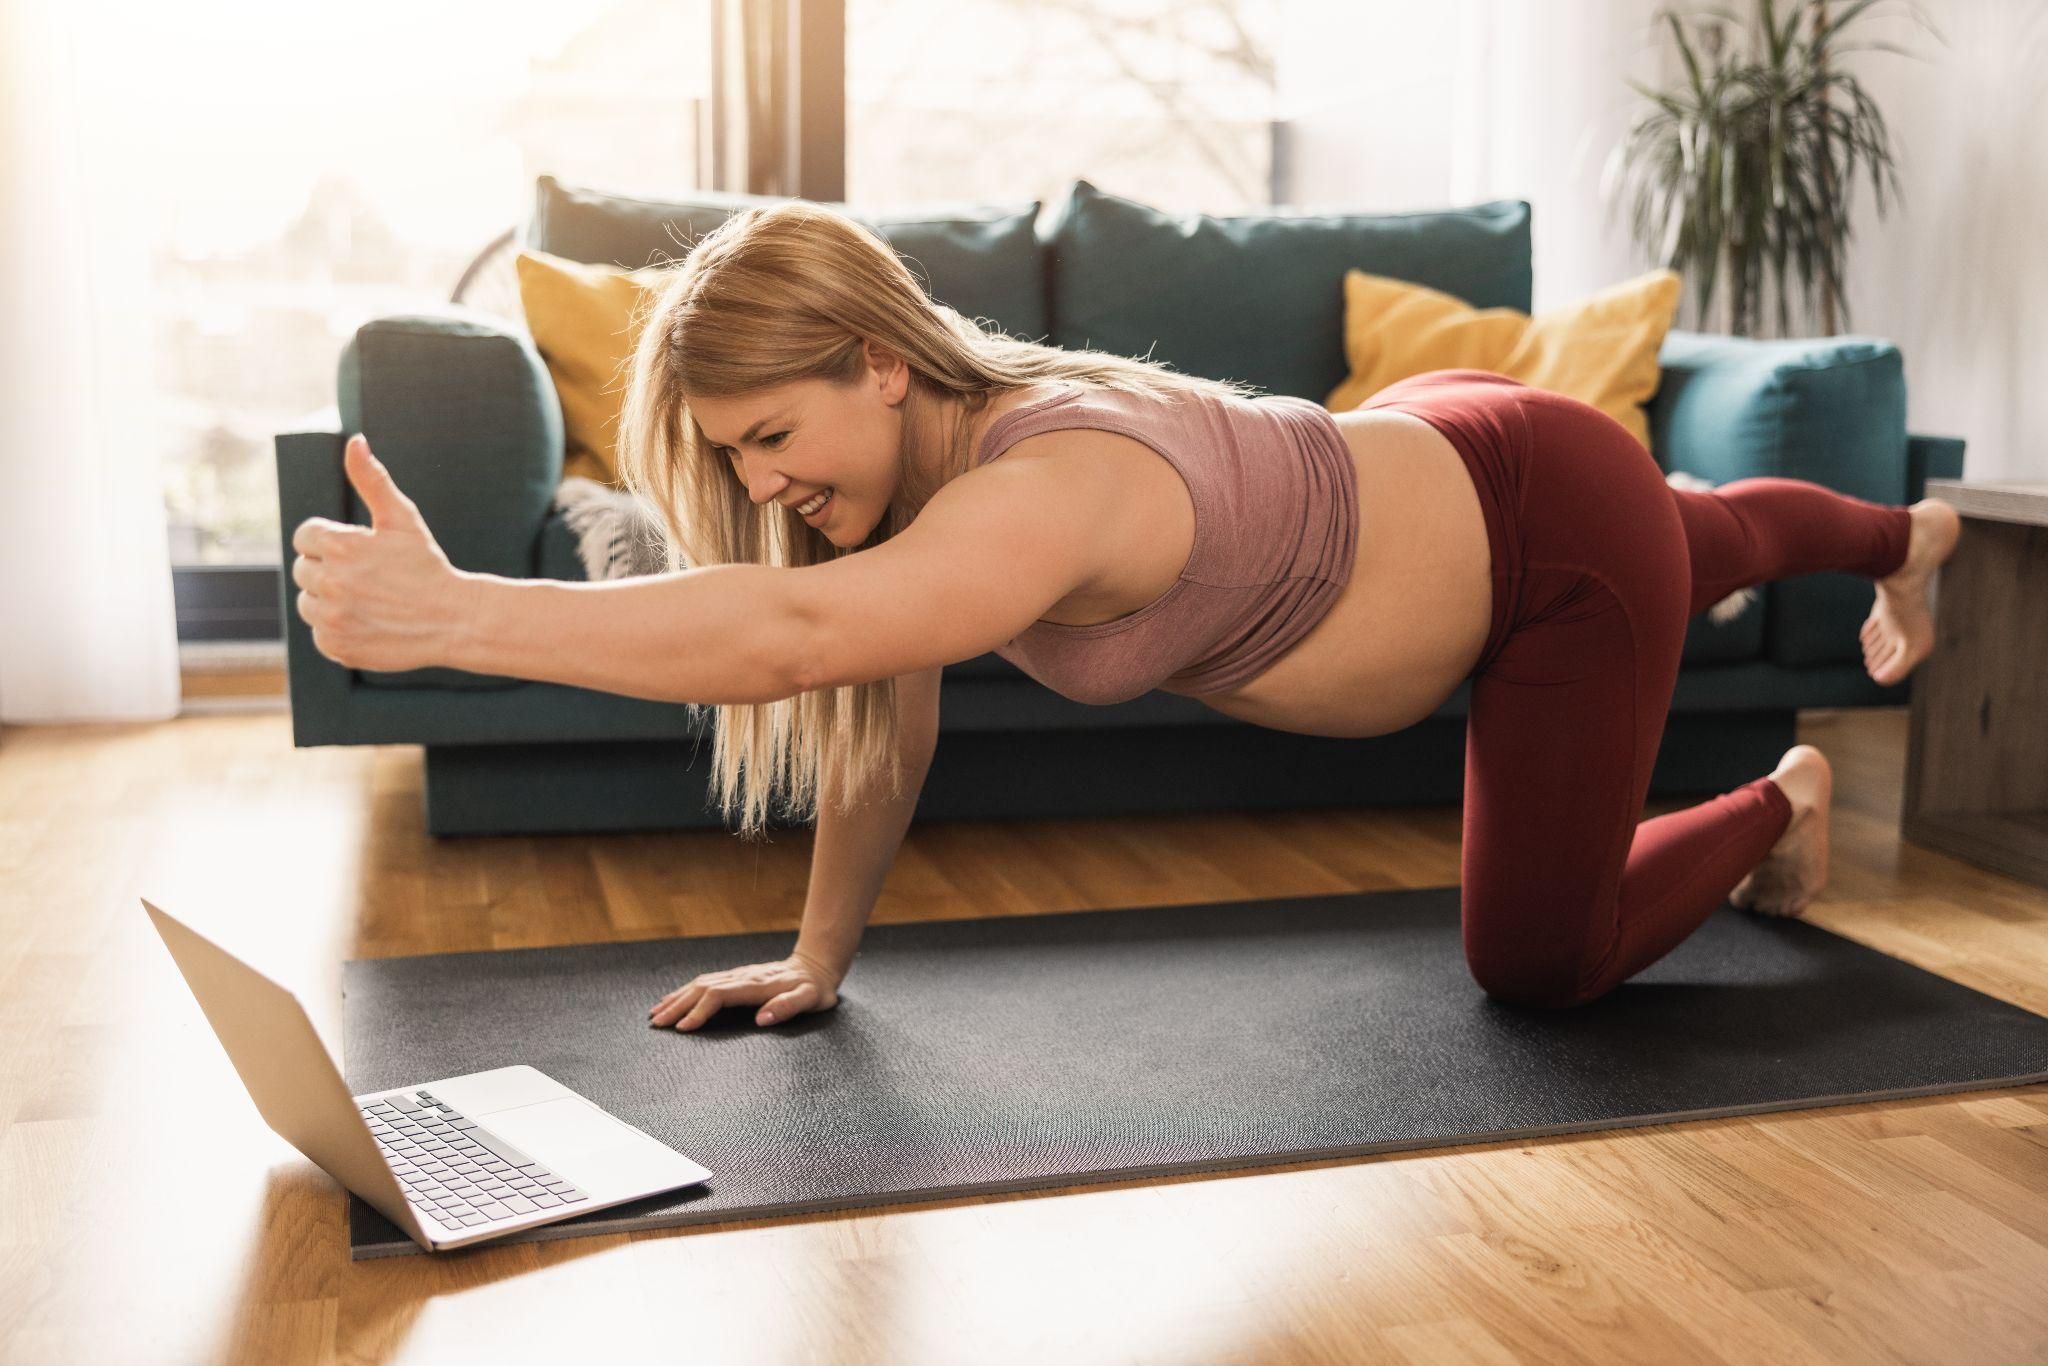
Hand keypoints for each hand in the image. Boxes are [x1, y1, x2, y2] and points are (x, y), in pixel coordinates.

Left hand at [290, 434, 480, 672]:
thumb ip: (372, 479)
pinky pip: (319, 633)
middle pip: (303, 570)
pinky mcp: (337, 646)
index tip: (358, 552)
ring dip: (329, 600)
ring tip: (367, 600)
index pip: (305, 537)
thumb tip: (355, 441)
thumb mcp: (402, 519)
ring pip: (307, 603)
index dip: (331, 541)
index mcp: (340, 546)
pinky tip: (368, 622)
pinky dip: (338, 629)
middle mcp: (331, 582)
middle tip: (368, 577)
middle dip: (329, 570)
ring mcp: (332, 618)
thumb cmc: (427, 565)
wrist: (455, 619)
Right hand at [649, 951, 842, 1030]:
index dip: (699, 1011)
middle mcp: (741, 976)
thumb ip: (788, 1007)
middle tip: (657, 1024)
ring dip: (676, 998)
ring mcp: (736, 975)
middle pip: (701, 988)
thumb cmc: (814, 989)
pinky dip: (685, 991)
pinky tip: (674, 999)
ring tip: (656, 1013)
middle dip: (678, 1006)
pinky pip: (704, 982)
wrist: (815, 967)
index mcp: (756, 985)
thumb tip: (762, 1019)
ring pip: (699, 983)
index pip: (719, 995)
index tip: (684, 1028)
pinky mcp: (735, 976)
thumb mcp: (810, 999)